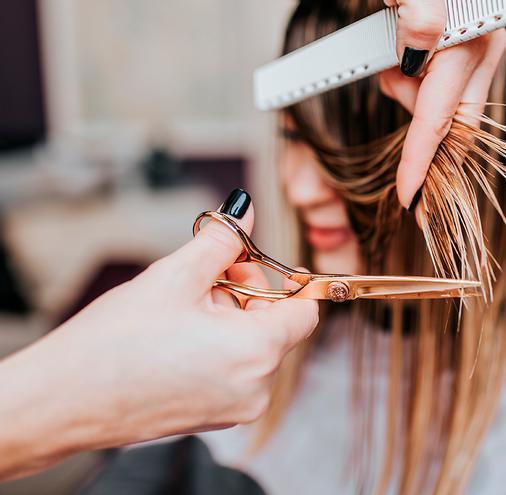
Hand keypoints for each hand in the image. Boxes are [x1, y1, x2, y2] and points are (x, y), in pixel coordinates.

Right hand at [0, 189, 317, 479]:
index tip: (252, 264)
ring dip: (229, 318)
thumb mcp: (175, 277)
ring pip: (254, 347)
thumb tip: (246, 211)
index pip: (305, 312)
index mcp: (257, 354)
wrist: (62, 402)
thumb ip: (221, 241)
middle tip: (205, 274)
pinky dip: (219, 345)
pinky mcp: (214, 416)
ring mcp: (235, 408)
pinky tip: (177, 335)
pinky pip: (234, 370)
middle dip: (246, 293)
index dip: (284, 280)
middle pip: (277, 326)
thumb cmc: (114, 345)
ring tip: (182, 307)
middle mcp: (256, 388)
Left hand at [379, 0, 505, 210]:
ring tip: (390, 70)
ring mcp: (475, 55)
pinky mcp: (465, 54)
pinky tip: (402, 69)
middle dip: (423, 146)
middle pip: (452, 126)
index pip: (442, 119)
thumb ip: (419, 16)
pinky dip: (415, 91)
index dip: (422, 162)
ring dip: (410, 103)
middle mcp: (481, 53)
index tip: (409, 199)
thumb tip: (416, 53)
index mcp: (472, 44)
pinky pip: (441, 92)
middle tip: (406, 173)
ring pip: (443, 109)